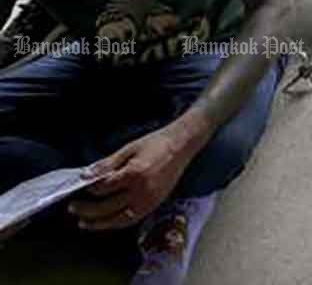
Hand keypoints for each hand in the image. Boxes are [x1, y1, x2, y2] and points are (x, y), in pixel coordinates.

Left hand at [70, 124, 195, 230]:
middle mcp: (141, 191)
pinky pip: (132, 219)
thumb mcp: (128, 148)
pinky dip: (117, 222)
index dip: (89, 189)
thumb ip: (107, 164)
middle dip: (87, 209)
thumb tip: (86, 175)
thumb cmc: (156, 143)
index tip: (80, 187)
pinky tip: (106, 221)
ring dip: (99, 223)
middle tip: (73, 208)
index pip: (103, 188)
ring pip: (119, 219)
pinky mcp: (155, 204)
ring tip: (84, 223)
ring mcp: (149, 200)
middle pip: (107, 206)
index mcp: (134, 174)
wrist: (182, 145)